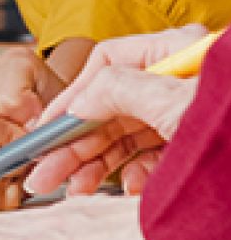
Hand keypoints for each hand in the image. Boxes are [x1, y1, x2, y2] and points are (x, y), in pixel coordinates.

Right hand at [0, 46, 66, 209]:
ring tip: (11, 159)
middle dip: (8, 160)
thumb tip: (15, 110)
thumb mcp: (25, 67)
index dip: (8, 135)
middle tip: (22, 148)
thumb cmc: (16, 91)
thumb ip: (18, 80)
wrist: (15, 113)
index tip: (23, 131)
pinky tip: (1, 174)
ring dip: (3, 179)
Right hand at [24, 25, 206, 195]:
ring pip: (124, 136)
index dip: (71, 96)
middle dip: (75, 144)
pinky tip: (129, 186)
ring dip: (95, 164)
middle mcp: (177, 79)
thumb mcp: (172, 99)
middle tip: (47, 171)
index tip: (47, 127)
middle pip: (109, 107)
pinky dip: (135, 174)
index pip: (105, 63)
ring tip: (75, 188)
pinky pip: (151, 157)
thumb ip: (117, 90)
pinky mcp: (192, 143)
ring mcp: (185, 112)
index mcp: (175, 51)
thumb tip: (78, 102)